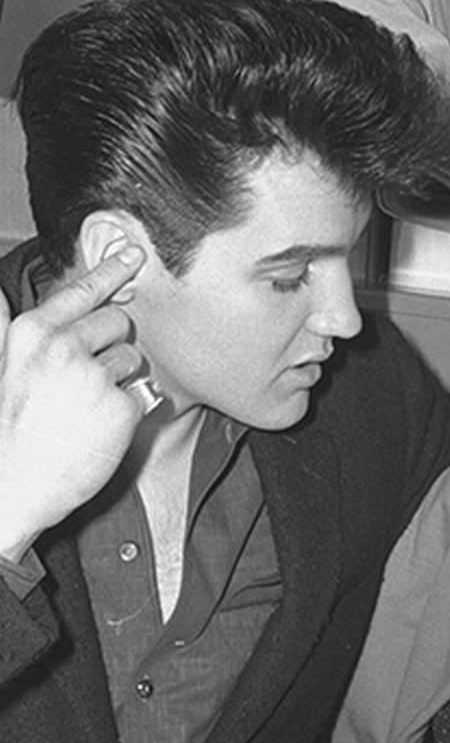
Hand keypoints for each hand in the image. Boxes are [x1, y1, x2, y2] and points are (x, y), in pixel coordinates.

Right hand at [0, 247, 146, 560]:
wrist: (11, 488)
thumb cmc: (5, 429)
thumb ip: (1, 326)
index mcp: (33, 333)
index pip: (82, 290)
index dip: (111, 269)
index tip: (133, 253)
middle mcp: (64, 346)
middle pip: (117, 322)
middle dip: (109, 346)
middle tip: (83, 383)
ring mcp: (95, 376)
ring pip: (132, 359)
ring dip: (119, 380)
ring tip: (86, 410)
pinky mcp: (122, 407)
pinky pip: (143, 394)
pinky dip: (129, 411)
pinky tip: (100, 429)